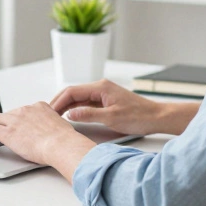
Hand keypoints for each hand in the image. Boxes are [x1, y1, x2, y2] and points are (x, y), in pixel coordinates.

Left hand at [0, 102, 94, 181]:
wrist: (62, 145)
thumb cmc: (65, 140)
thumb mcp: (60, 125)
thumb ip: (52, 125)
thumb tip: (52, 133)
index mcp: (39, 107)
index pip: (23, 110)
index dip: (17, 119)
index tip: (15, 125)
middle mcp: (26, 110)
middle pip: (8, 113)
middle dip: (3, 122)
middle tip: (0, 131)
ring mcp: (15, 120)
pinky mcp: (8, 132)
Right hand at [50, 79, 197, 136]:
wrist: (157, 117)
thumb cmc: (139, 117)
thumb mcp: (111, 118)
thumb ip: (89, 115)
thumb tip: (70, 114)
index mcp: (101, 87)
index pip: (72, 91)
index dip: (59, 101)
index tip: (50, 112)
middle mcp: (101, 87)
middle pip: (73, 92)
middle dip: (59, 102)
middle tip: (48, 114)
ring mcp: (104, 93)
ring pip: (79, 97)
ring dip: (67, 105)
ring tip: (55, 116)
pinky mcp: (107, 100)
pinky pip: (86, 102)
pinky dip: (76, 108)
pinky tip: (71, 116)